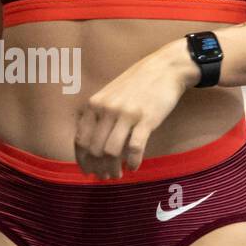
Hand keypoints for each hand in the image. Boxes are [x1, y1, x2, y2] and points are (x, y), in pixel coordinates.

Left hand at [73, 41, 193, 178]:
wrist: (165, 69)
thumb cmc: (137, 84)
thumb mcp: (109, 95)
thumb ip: (98, 115)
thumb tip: (90, 145)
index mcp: (95, 104)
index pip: (81, 139)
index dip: (82, 160)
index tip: (87, 171)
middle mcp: (107, 109)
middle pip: (94, 150)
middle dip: (97, 168)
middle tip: (104, 176)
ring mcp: (126, 114)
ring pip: (111, 152)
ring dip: (113, 168)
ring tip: (117, 174)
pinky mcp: (146, 120)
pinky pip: (134, 148)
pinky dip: (132, 162)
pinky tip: (134, 166)